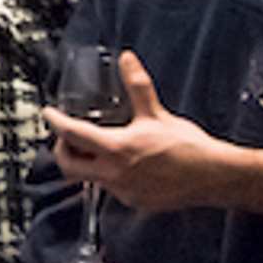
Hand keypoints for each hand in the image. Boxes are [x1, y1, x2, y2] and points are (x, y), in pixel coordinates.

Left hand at [43, 51, 228, 213]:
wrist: (214, 176)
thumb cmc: (188, 147)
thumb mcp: (156, 114)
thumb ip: (137, 86)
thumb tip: (127, 60)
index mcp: (117, 150)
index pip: (72, 135)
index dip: (56, 122)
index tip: (48, 113)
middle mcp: (115, 175)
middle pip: (69, 166)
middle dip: (62, 150)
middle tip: (67, 136)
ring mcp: (124, 192)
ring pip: (90, 179)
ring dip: (87, 163)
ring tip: (96, 147)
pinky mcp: (136, 202)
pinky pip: (111, 189)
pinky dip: (108, 174)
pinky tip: (123, 164)